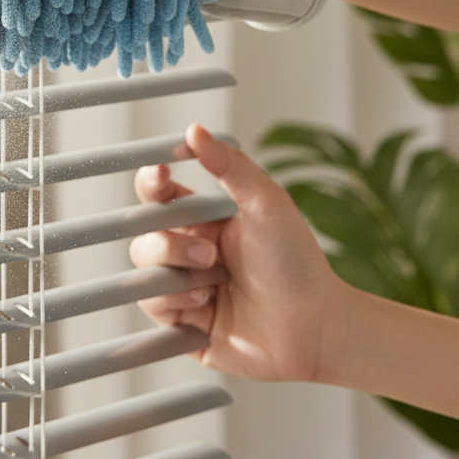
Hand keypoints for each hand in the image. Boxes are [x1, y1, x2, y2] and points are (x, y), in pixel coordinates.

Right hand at [129, 123, 348, 383]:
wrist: (314, 328)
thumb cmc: (297, 264)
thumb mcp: (267, 204)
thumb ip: (230, 165)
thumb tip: (194, 129)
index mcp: (205, 220)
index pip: (159, 194)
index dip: (152, 182)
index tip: (160, 176)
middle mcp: (188, 251)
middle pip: (144, 233)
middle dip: (172, 244)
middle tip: (212, 254)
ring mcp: (183, 286)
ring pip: (143, 268)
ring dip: (177, 273)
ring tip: (213, 285)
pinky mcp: (181, 323)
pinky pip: (151, 304)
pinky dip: (174, 302)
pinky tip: (206, 306)